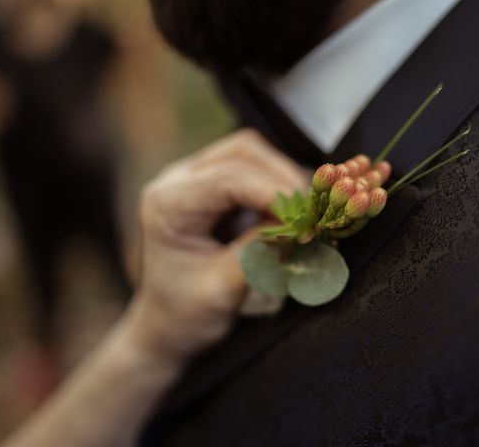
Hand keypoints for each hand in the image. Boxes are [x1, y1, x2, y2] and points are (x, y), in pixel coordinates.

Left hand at [125, 129, 307, 363]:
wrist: (167, 325)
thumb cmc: (186, 314)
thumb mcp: (222, 290)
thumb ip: (257, 253)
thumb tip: (297, 226)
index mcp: (167, 204)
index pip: (228, 178)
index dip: (273, 192)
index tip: (306, 219)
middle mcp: (177, 181)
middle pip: (242, 153)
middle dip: (282, 179)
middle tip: (310, 215)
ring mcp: (196, 179)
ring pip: (252, 155)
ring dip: (282, 181)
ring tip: (302, 217)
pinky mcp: (214, 186)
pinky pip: (254, 170)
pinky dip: (277, 188)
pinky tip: (291, 216)